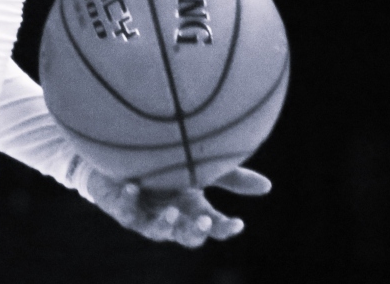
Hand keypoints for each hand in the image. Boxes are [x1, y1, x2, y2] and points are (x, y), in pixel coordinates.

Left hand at [85, 166, 270, 247]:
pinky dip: (129, 200)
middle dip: (196, 232)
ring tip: (172, 212)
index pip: (214, 225)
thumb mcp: (200, 167)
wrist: (121, 153)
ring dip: (166, 224)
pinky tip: (132, 187)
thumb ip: (231, 177)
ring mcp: (147, 214)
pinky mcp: (122, 207)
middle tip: (204, 222)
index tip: (238, 222)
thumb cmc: (164, 162)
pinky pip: (126, 210)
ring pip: (158, 230)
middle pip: (187, 235)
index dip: (225, 228)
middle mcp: (172, 215)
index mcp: (192, 208)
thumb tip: (268, 187)